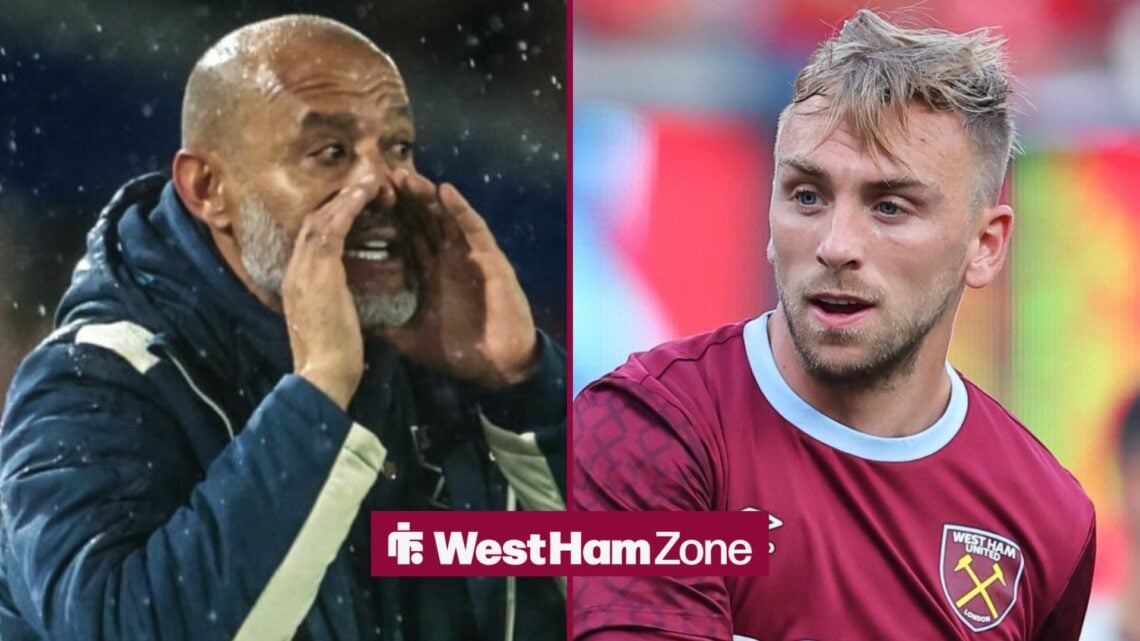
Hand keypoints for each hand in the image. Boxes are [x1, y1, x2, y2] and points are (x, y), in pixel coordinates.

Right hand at [283, 177, 379, 407]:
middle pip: (311, 222)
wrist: (322, 377)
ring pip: (320, 218)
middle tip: (362, 184)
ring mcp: (303, 269)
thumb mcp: (329, 326)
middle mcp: (294, 271)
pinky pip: (333, 227)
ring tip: (368, 180)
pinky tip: (366, 192)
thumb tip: (340, 304)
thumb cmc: (331, 362)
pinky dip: (349, 206)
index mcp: (296, 285)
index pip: (310, 241)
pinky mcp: (319, 270)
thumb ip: (330, 307)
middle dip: (336, 202)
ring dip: (345, 197)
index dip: (331, 221)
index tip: (353, 208)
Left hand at [377, 169, 537, 388]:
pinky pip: (474, 228)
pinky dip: (461, 209)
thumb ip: (386, 328)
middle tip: (379, 174)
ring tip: (406, 175)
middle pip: (423, 219)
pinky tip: (445, 191)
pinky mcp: (491, 260)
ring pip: (446, 217)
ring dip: (427, 195)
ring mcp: (471, 256)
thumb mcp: (411, 339)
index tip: (363, 198)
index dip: (387, 217)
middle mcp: (449, 258)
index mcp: (430, 272)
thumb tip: (354, 328)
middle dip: (403, 197)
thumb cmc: (461, 352)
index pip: (406, 236)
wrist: (497, 368)